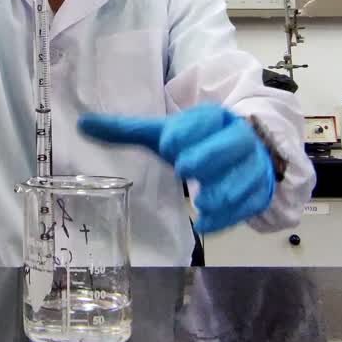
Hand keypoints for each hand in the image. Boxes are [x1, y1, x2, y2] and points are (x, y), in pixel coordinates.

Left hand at [78, 103, 274, 234]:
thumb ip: (127, 130)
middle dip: (206, 157)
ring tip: (200, 200)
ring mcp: (253, 166)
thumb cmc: (197, 143)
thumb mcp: (164, 134)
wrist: (244, 155)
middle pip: (230, 145)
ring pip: (243, 177)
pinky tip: (206, 223)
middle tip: (184, 169)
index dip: (187, 133)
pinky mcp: (259, 192)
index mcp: (214, 118)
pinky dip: (228, 216)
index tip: (169, 147)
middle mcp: (238, 138)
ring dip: (221, 190)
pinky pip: (248, 205)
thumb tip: (82, 124)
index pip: (205, 120)